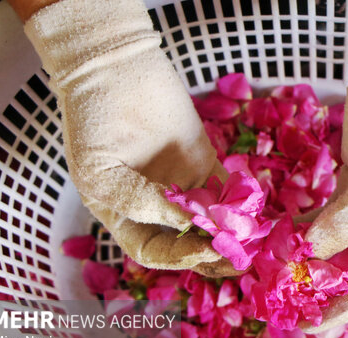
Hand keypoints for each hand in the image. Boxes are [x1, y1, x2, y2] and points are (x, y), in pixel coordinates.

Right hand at [15, 0, 233, 274]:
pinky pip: (226, 189)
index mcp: (124, 215)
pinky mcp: (204, 161)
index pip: (153, 250)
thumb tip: (188, 221)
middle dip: (210, 253)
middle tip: (236, 259)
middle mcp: (155, 206)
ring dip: (229, 236)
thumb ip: (138, 201)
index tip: (203, 250)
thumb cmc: (93, 120)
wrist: (114, 67)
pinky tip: (254, 213)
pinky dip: (241, 203)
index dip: (178, 257)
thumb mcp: (100, 172)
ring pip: (210, 222)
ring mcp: (182, 184)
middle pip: (186, 243)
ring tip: (249, 246)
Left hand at [304, 1, 347, 331]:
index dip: (346, 310)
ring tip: (279, 277)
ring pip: (339, 243)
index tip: (312, 328)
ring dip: (311, 258)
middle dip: (325, 288)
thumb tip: (308, 253)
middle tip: (287, 306)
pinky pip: (328, 216)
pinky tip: (284, 236)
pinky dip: (307, 228)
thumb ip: (347, 221)